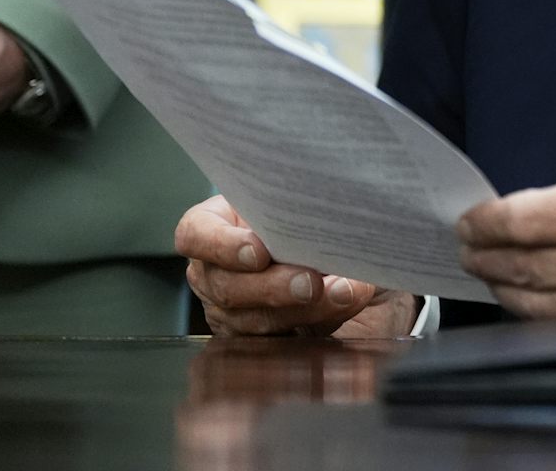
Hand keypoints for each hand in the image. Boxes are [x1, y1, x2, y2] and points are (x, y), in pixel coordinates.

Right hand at [176, 195, 417, 336]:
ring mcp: (233, 313)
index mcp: (221, 226)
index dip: (220, 244)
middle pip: (224, 286)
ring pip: (251, 321)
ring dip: (302, 309)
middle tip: (311, 282)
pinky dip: (316, 325)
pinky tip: (341, 313)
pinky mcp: (260, 344)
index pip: (195, 234)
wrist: (360, 263)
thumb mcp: (313, 210)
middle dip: (271, 286)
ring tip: (342, 294)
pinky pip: (277, 345)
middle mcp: (218, 272)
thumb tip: (330, 221)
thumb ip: (308, 212)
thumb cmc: (328, 224)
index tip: (259, 252)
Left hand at [457, 169, 555, 318]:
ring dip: (501, 286)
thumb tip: (524, 216)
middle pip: (524, 266)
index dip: (488, 220)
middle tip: (467, 243)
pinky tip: (524, 296)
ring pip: (536, 303)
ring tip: (487, 268)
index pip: (529, 219)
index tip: (472, 217)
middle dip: (484, 254)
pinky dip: (534, 311)